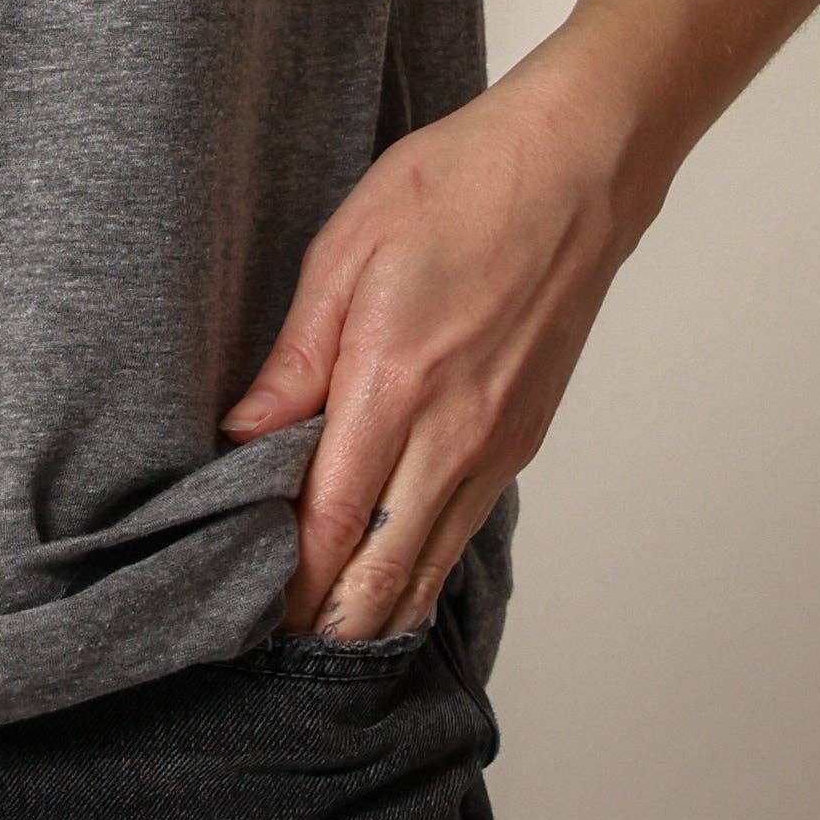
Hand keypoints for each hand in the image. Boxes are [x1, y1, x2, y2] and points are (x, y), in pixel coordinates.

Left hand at [219, 65, 646, 641]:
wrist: (576, 169)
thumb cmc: (458, 188)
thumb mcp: (344, 252)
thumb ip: (293, 359)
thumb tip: (242, 438)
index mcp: (397, 384)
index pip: (334, 520)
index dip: (292, 582)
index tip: (248, 616)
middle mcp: (454, 432)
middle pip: (385, 568)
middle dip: (329, 619)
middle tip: (274, 650)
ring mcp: (497, 443)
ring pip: (430, 562)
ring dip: (377, 609)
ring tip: (323, 639)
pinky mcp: (521, 438)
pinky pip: (463, 529)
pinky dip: (422, 569)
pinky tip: (390, 583)